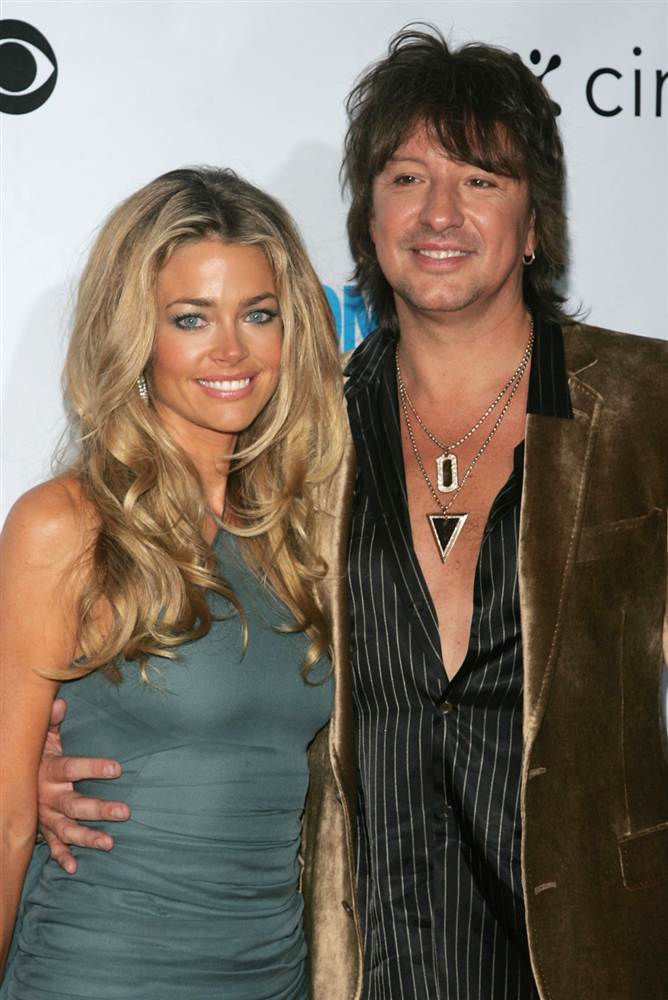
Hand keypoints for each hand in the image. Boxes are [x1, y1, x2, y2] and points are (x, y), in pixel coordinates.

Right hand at [38, 698, 130, 873]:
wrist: (9, 781)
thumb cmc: (34, 756)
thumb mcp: (40, 738)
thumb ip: (50, 722)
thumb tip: (60, 704)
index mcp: (49, 770)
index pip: (73, 768)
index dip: (94, 768)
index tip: (118, 769)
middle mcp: (47, 796)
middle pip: (74, 805)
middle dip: (99, 809)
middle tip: (125, 812)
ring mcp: (44, 816)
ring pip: (67, 829)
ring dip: (87, 837)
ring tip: (110, 844)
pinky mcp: (42, 830)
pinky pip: (51, 846)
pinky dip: (62, 857)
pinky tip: (75, 868)